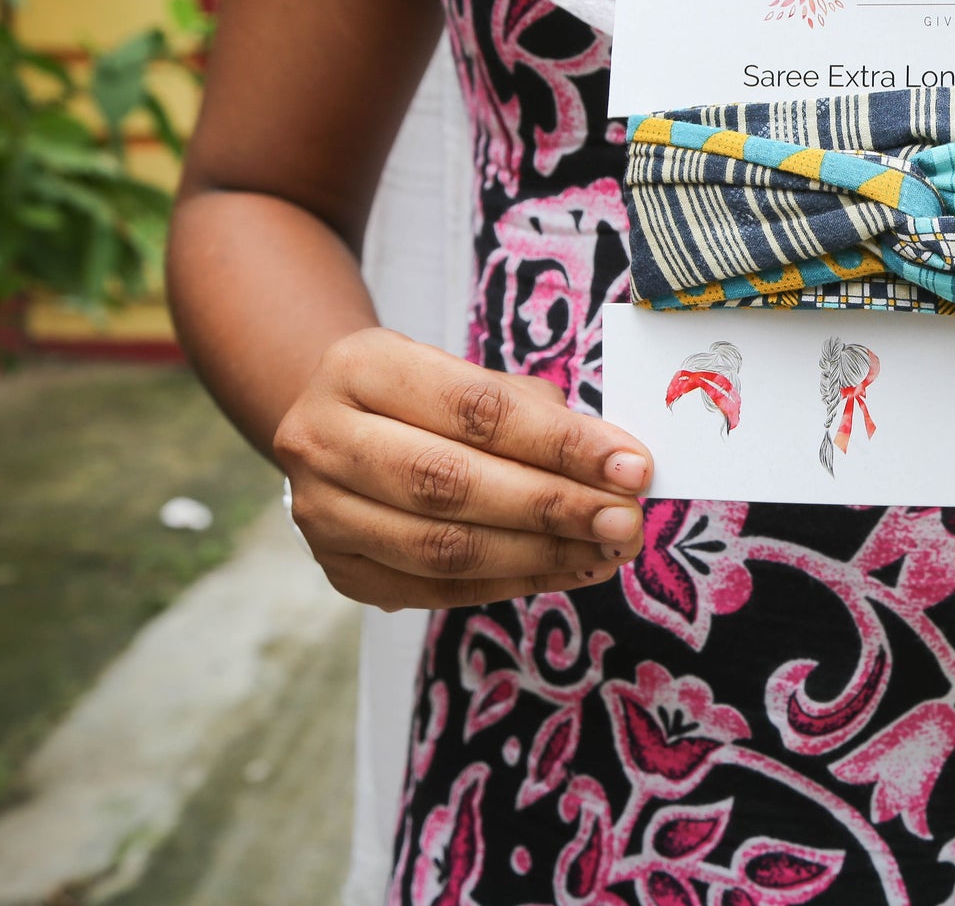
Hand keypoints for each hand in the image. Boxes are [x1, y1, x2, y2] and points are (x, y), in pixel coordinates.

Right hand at [274, 327, 652, 609]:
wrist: (341, 426)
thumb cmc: (431, 398)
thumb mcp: (473, 378)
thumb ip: (538, 415)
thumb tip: (617, 465)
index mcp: (361, 366)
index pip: (475, 410)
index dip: (560, 443)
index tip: (633, 466)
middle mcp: (323, 437)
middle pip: (451, 483)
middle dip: (554, 505)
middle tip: (625, 519)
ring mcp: (321, 511)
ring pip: (442, 546)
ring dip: (541, 553)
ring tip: (607, 550)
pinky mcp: (340, 569)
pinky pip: (436, 588)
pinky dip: (512, 581)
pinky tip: (569, 569)